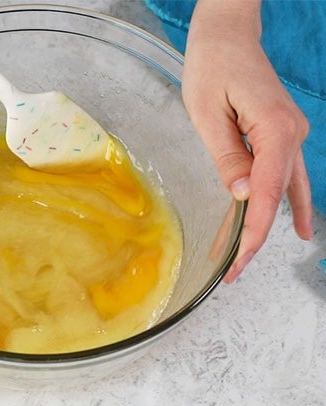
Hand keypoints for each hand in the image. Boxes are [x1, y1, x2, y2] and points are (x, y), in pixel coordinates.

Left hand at [183, 1, 312, 282]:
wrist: (226, 36)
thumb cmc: (212, 68)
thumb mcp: (208, 115)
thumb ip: (228, 158)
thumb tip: (243, 197)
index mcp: (277, 132)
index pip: (268, 194)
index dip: (254, 232)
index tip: (239, 261)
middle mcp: (291, 136)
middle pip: (278, 198)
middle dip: (256, 239)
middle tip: (233, 274)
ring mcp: (289, 136)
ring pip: (283, 191)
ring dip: (266, 226)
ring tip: (245, 262)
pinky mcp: (279, 136)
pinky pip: (279, 178)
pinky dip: (275, 204)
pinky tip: (289, 228)